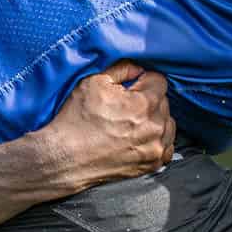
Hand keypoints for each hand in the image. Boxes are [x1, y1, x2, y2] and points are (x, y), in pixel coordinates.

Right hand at [38, 61, 175, 189]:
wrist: (64, 158)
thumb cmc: (76, 120)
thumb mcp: (93, 81)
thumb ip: (121, 68)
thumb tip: (138, 68)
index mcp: (144, 104)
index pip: (159, 80)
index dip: (143, 79)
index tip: (130, 86)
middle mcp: (155, 127)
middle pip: (164, 102)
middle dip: (148, 99)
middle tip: (126, 106)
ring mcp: (155, 148)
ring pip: (168, 124)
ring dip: (155, 119)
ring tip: (132, 122)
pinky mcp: (152, 164)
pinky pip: (167, 146)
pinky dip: (158, 141)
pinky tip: (141, 138)